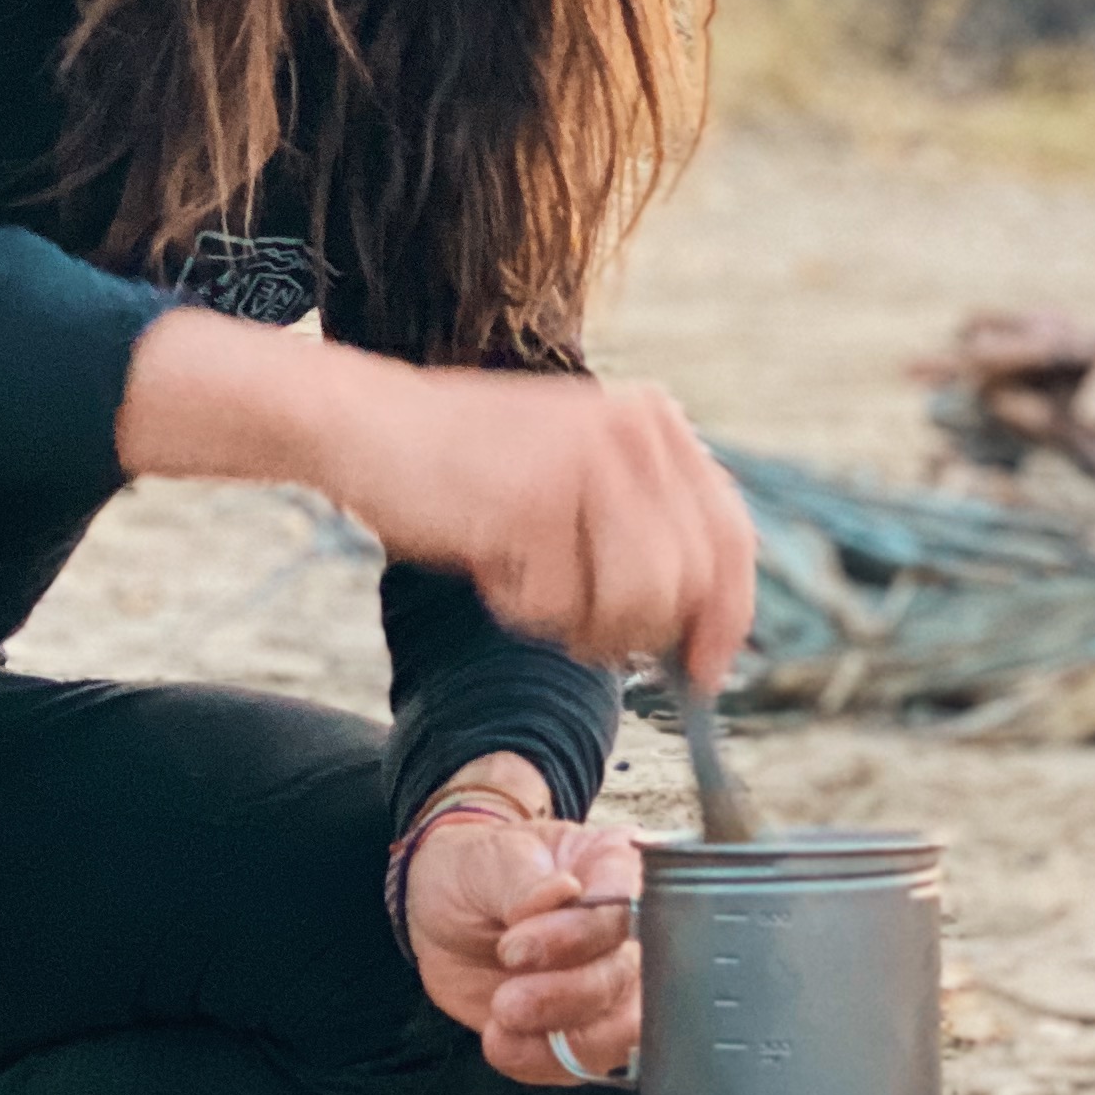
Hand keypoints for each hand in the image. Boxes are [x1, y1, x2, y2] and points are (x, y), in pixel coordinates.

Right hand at [328, 369, 758, 689]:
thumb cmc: (467, 467)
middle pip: (691, 582)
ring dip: (581, 625)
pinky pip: (558, 607)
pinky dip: (519, 609)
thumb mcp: (575, 472)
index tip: (706, 672)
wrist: (363, 424)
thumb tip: (700, 630)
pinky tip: (489, 562)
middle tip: (587, 635)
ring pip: (638, 603)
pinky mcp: (533, 502)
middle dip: (642, 632)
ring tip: (533, 592)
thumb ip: (642, 526)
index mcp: (654, 422)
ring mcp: (587, 464)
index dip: (727, 616)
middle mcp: (634, 433)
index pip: (731, 537)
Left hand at [405, 813, 642, 1083]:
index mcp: (618, 868)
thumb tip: (561, 892)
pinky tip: (501, 1042)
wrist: (443, 917)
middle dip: (569, 995)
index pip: (628, 909)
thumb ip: (524, 880)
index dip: (580, 935)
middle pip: (631, 976)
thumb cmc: (478, 872)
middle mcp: (630, 930)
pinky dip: (543, 1061)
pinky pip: (583, 1062)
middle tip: (507, 998)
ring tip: (502, 1022)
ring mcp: (613, 984)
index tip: (514, 946)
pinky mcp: (586, 1028)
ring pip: (623, 1030)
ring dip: (564, 1040)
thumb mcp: (489, 861)